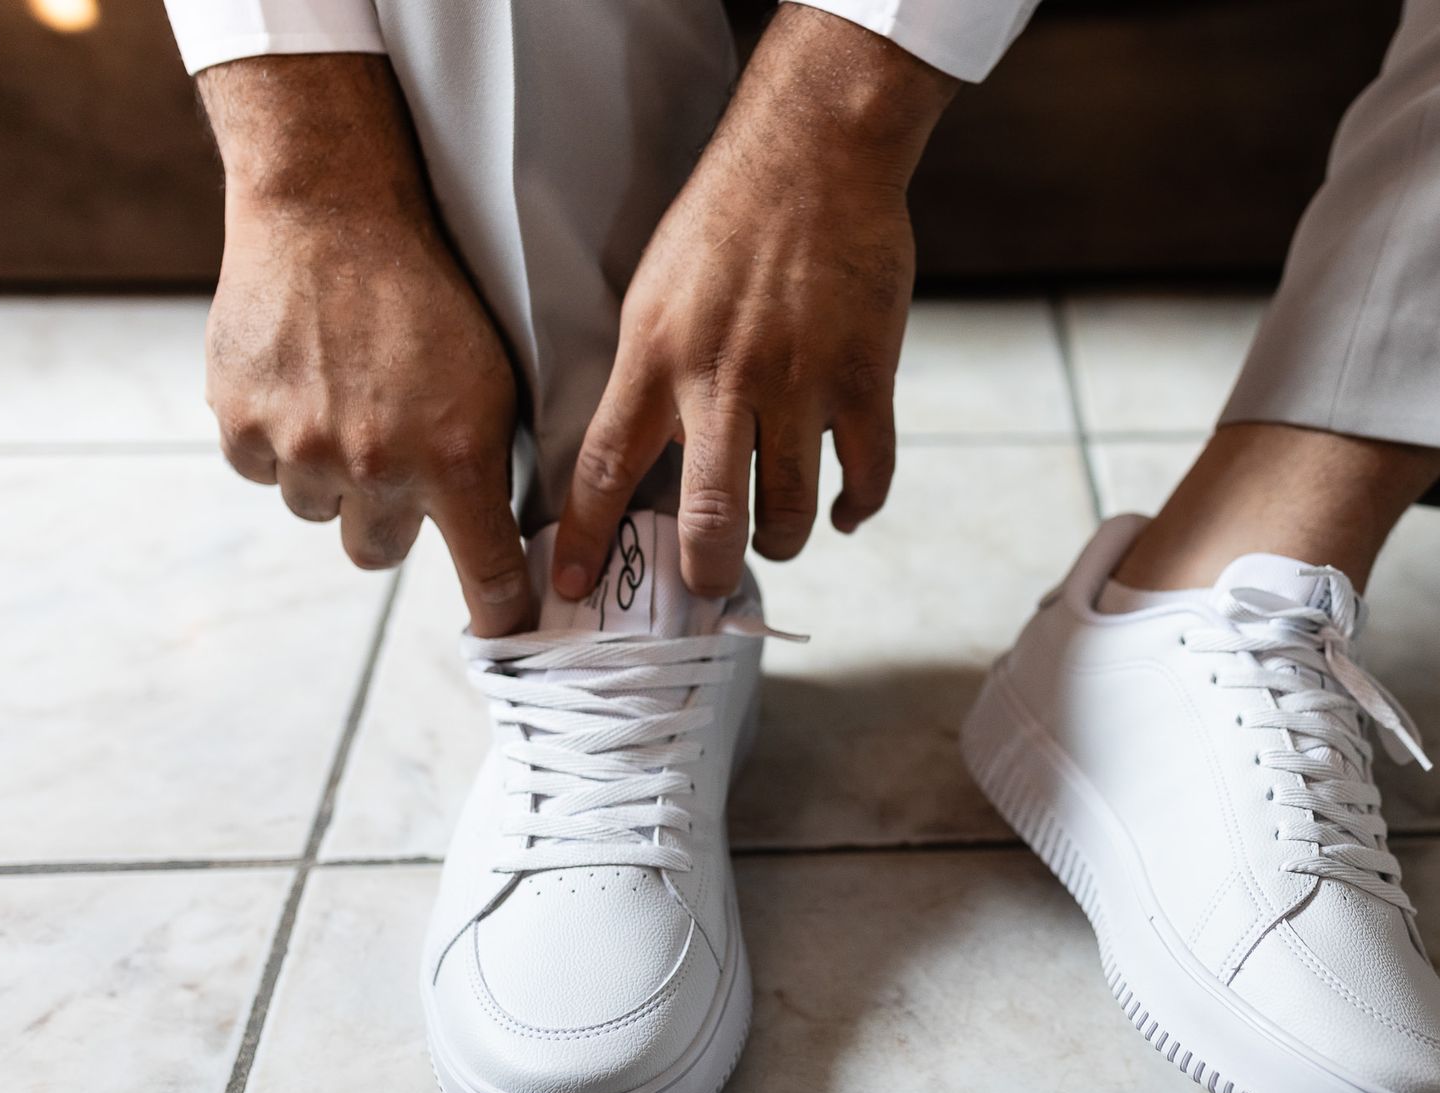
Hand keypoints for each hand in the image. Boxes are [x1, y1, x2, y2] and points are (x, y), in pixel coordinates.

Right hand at [198, 56, 532, 635]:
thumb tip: (513, 533)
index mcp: (453, 460)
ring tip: (345, 401)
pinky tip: (298, 385)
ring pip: (316, 508)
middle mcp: (375, 467)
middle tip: (396, 462)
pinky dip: (274, 439)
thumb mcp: (496, 378)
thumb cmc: (430, 291)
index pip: (486, 573)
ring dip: (330, 475)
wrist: (332, 212)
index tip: (507, 634)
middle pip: (378, 553)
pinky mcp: (239, 420)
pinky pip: (258, 467)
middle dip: (391, 519)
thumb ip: (494, 459)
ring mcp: (301, 447)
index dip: (500, 612)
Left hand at [552, 5, 957, 598]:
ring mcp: (800, 384)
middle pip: (706, 517)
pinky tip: (842, 512)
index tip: (572, 588)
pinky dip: (854, 508)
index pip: (605, 467)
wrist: (814, 155)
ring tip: (774, 537)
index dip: (587, 539)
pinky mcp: (865, 378)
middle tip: (706, 589)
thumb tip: (633, 454)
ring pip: (787, 511)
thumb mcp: (652, 291)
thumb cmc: (725, 219)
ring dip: (779, 541)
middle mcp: (723, 380)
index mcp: (657, 356)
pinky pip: (867, 475)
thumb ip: (645, 373)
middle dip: (703, 573)